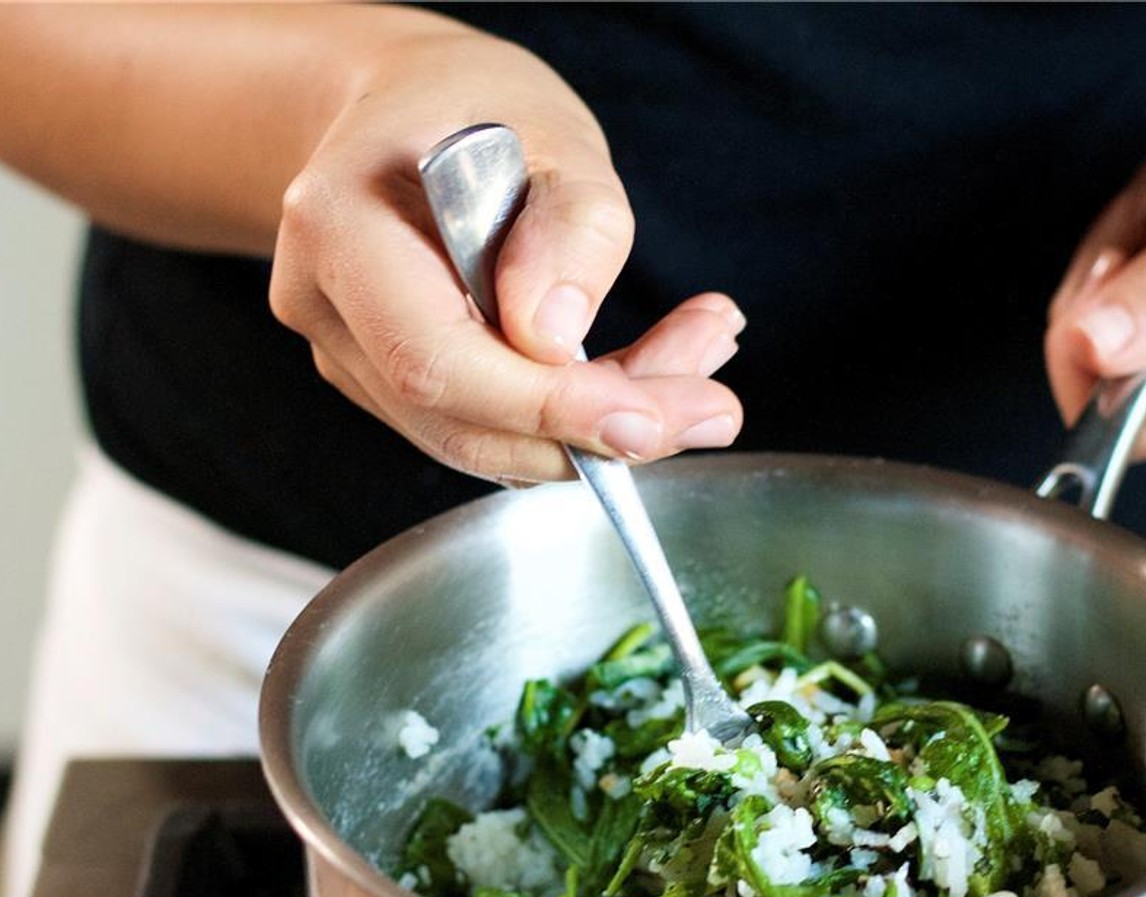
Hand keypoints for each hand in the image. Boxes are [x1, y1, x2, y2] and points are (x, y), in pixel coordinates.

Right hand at [269, 19, 743, 484]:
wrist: (407, 113)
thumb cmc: (472, 106)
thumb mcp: (548, 129)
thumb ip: (568, 227)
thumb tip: (558, 337)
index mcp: (340, 231)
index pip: (437, 361)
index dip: (547, 408)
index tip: (651, 419)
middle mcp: (327, 308)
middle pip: (462, 421)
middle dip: (597, 432)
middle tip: (714, 408)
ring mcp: (353, 355)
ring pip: (484, 439)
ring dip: (603, 425)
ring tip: (701, 363)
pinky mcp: (393, 383)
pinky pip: (491, 426)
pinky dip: (578, 416)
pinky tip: (652, 372)